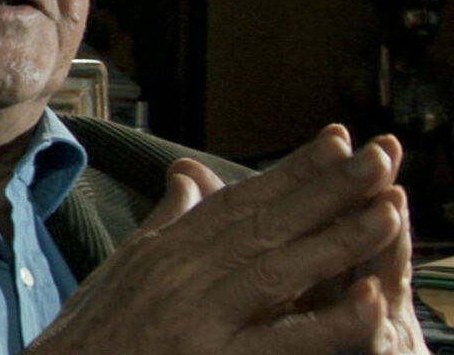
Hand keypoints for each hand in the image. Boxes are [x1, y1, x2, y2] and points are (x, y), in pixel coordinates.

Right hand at [24, 125, 428, 353]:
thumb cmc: (86, 338)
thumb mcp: (121, 270)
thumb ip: (165, 223)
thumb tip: (190, 173)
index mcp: (161, 253)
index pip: (236, 200)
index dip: (290, 171)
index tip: (337, 141)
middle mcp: (176, 277)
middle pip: (262, 224)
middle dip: (327, 190)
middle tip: (381, 157)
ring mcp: (192, 322)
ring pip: (275, 272)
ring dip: (337, 242)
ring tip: (389, 213)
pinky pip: (277, 344)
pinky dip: (325, 326)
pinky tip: (367, 305)